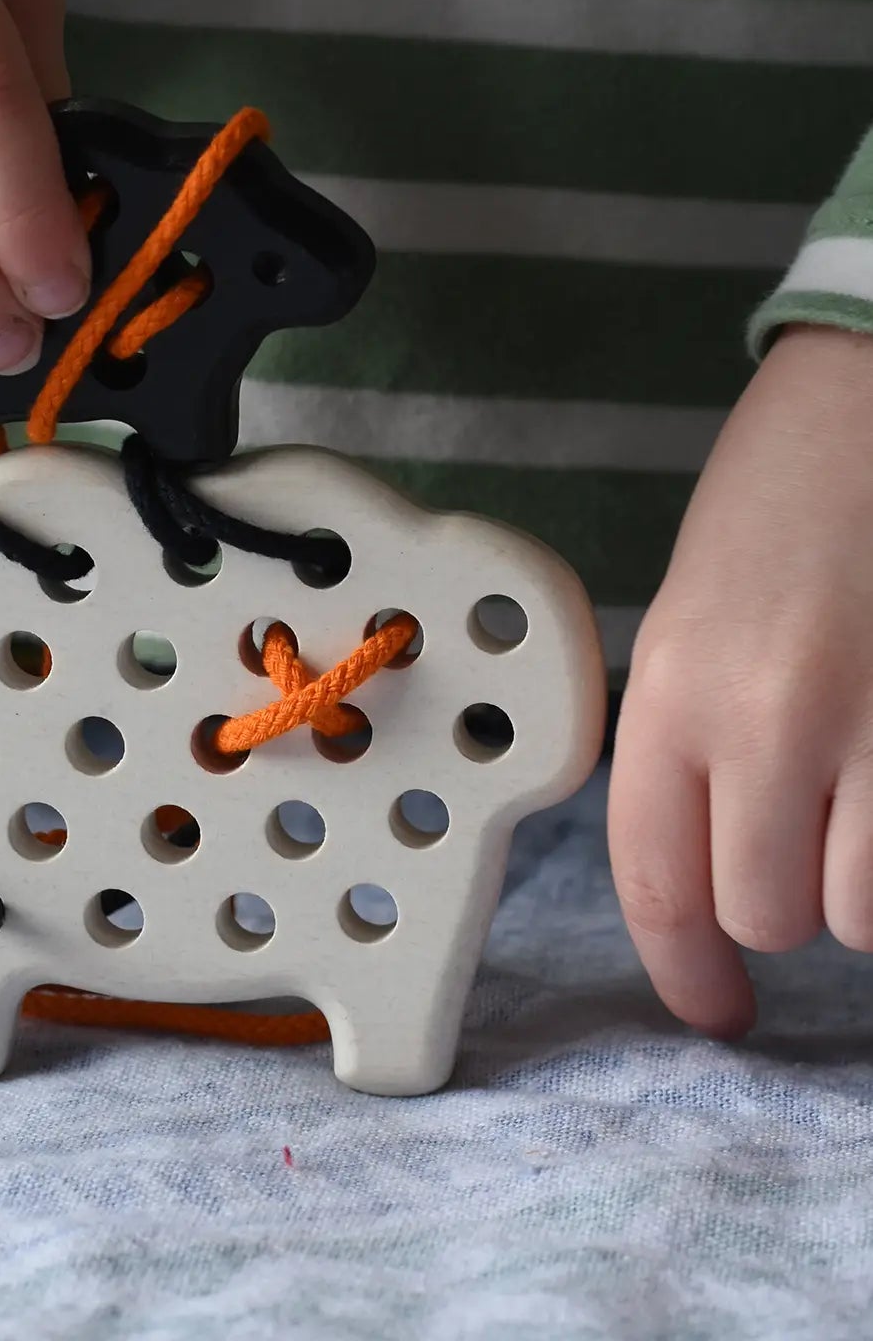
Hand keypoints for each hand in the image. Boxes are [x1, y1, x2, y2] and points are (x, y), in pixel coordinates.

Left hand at [609, 323, 872, 1034]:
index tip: (717, 1010)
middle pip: (765, 913)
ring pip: (862, 911)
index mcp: (674, 684)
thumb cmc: (785, 497)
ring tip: (862, 786)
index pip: (656, 877)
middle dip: (781, 902)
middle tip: (803, 837)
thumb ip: (691, 740)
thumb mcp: (694, 615)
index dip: (684, 968)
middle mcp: (771, 715)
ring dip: (862, 880)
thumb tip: (712, 876)